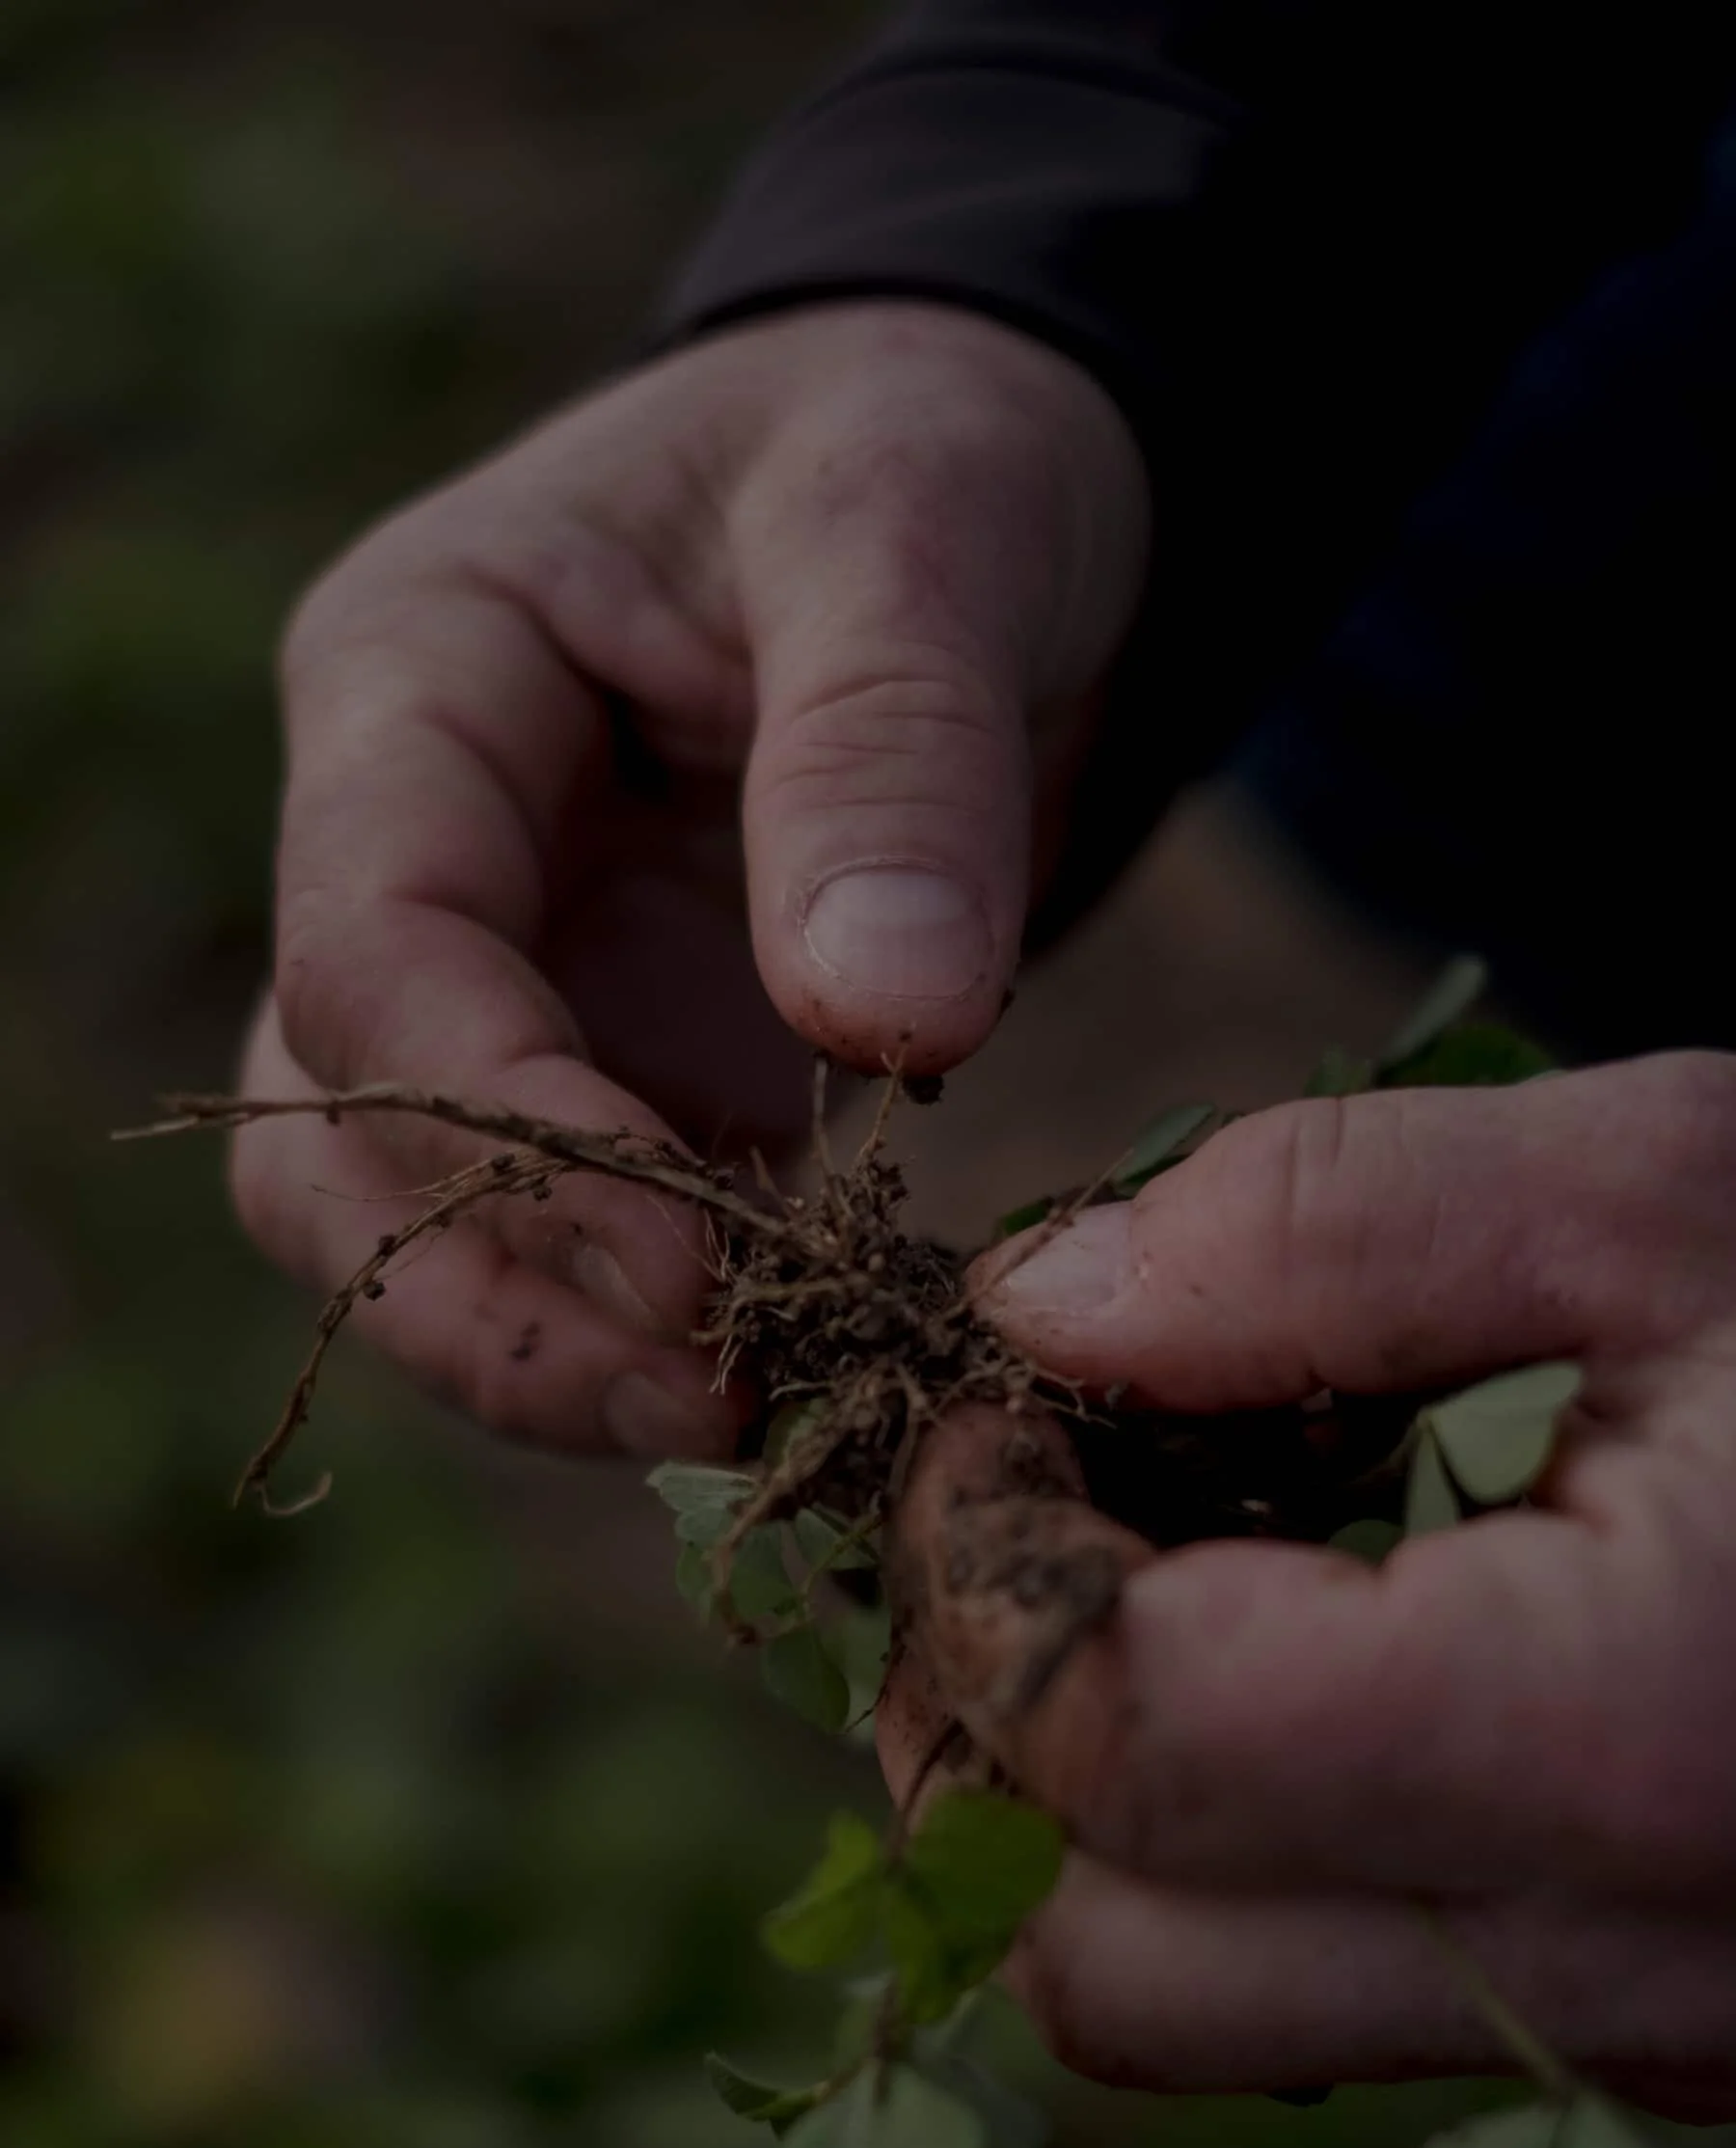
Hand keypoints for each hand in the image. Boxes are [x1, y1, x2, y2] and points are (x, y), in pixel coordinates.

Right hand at [231, 302, 1148, 1458]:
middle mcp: (413, 847)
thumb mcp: (924, 526)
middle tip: (717, 1405)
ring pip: (408, 1224)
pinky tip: (793, 1379)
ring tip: (752, 1420)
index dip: (500, 1131)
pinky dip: (654, 1332)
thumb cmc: (927, 450)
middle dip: (498, 1295)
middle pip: (336, 1132)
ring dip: (552, 1351)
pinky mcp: (609, 1068)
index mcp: (418, 674)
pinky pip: (567, 1242)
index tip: (702, 1265)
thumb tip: (883, 1022)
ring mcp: (501, 974)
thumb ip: (891, 750)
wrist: (985, 498)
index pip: (365, 948)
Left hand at [885, 1055, 1735, 2118]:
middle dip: (981, 1731)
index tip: (990, 1397)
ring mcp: (1635, 2034)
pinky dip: (1222, 1847)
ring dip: (1084, 1803)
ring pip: (1187, 2013)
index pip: (1121, 1743)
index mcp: (1616, 1736)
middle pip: (1097, 1960)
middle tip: (1014, 1503)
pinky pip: (1326, 1995)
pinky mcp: (1651, 2033)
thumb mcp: (1687, 1186)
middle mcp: (1613, 1959)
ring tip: (1137, 1557)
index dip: (978, 1555)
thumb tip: (1042, 1306)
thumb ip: (1334, 1223)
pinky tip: (1285, 1642)